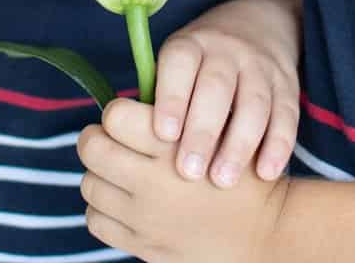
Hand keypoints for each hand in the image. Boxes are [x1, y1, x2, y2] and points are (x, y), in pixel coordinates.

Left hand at [79, 99, 288, 262]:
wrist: (265, 232)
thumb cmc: (242, 168)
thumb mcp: (219, 127)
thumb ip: (174, 113)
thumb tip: (126, 107)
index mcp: (173, 145)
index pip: (115, 116)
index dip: (116, 111)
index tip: (124, 115)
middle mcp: (154, 182)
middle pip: (93, 148)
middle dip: (95, 137)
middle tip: (107, 136)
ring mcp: (146, 219)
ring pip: (89, 184)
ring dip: (99, 172)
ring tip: (117, 167)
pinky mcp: (143, 247)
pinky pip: (96, 221)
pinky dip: (102, 206)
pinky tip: (122, 198)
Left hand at [150, 0, 299, 186]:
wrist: (262, 24)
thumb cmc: (203, 60)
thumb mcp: (179, 62)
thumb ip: (161, 94)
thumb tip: (126, 143)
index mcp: (192, 44)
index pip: (180, 62)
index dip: (171, 97)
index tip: (161, 135)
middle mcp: (227, 51)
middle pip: (216, 87)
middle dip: (202, 131)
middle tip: (188, 171)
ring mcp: (260, 67)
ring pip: (254, 103)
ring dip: (238, 143)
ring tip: (221, 180)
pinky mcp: (287, 85)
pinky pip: (286, 115)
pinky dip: (278, 145)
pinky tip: (265, 173)